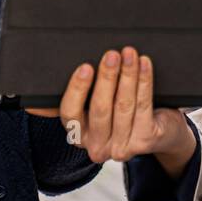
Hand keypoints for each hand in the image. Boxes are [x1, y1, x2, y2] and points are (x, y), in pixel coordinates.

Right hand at [26, 46, 194, 177]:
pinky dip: (144, 82)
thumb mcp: (94, 106)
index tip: (85, 66)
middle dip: (107, 77)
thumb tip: (41, 93)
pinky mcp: (145, 141)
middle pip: (100, 109)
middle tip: (112, 54)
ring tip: (129, 54)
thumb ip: (73, 98)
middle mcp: (97, 146)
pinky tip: (143, 65)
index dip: (77, 89)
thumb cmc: (120, 110)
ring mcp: (121, 147)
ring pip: (123, 106)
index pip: (70, 113)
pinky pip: (143, 107)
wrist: (160, 131)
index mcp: (78, 134)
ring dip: (127, 75)